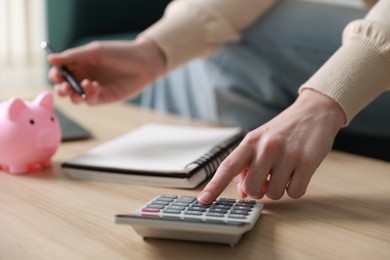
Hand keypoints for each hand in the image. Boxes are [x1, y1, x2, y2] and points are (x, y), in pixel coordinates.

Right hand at [47, 37, 165, 104]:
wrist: (144, 63)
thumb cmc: (121, 53)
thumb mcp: (96, 51)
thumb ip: (73, 56)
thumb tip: (50, 59)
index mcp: (80, 63)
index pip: (61, 71)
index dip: (55, 75)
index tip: (56, 75)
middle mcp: (84, 76)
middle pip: (64, 87)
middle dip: (61, 88)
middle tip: (64, 87)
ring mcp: (93, 88)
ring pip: (75, 97)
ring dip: (73, 94)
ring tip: (83, 85)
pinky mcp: (104, 98)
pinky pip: (90, 100)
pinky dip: (89, 95)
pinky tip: (95, 86)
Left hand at [197, 90, 345, 203]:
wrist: (313, 112)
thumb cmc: (282, 131)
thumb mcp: (259, 142)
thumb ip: (247, 166)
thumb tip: (241, 192)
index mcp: (250, 142)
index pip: (228, 166)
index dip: (214, 186)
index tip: (203, 201)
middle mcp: (266, 147)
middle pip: (252, 188)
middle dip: (258, 190)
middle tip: (267, 179)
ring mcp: (287, 154)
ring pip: (274, 194)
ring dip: (279, 189)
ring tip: (284, 171)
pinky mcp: (307, 161)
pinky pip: (295, 193)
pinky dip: (295, 189)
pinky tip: (297, 174)